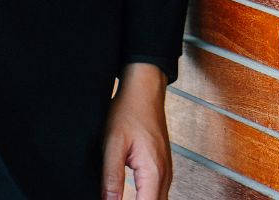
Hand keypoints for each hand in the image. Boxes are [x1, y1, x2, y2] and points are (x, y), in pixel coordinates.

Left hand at [101, 63, 170, 199]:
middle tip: (115, 198)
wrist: (144, 90)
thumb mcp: (113, 144)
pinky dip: (146, 199)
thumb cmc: (130, 110)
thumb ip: (111, 177)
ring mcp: (166, 171)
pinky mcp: (162, 167)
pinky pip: (158, 192)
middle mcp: (165, 174)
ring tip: (119, 198)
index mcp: (153, 171)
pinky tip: (134, 198)